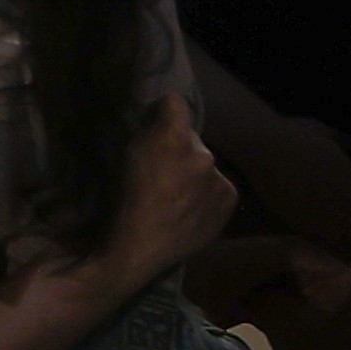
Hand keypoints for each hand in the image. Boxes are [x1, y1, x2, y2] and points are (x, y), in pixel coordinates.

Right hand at [113, 101, 239, 273]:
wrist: (138, 247)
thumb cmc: (122, 200)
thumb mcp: (127, 155)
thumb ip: (148, 134)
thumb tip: (160, 122)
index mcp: (173, 137)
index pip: (174, 102)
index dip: (161, 111)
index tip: (152, 123)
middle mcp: (203, 153)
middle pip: (191, 137)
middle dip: (179, 147)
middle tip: (164, 170)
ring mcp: (219, 179)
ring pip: (205, 164)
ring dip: (194, 171)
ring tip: (177, 196)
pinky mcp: (229, 200)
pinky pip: (217, 186)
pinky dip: (206, 193)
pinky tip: (191, 210)